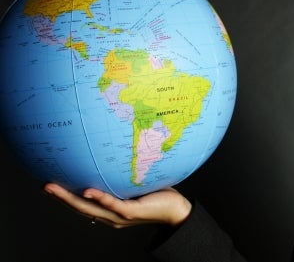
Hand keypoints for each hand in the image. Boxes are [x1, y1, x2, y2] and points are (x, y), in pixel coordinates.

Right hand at [44, 183, 191, 227]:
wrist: (178, 210)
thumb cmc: (158, 194)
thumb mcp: (135, 182)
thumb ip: (122, 174)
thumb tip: (112, 151)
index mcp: (110, 209)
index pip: (83, 203)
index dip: (65, 195)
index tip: (49, 184)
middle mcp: (111, 215)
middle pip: (80, 207)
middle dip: (60, 197)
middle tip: (42, 185)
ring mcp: (120, 215)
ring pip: (90, 208)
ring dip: (70, 199)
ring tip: (53, 188)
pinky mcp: (132, 212)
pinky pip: (113, 204)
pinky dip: (100, 198)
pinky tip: (88, 191)